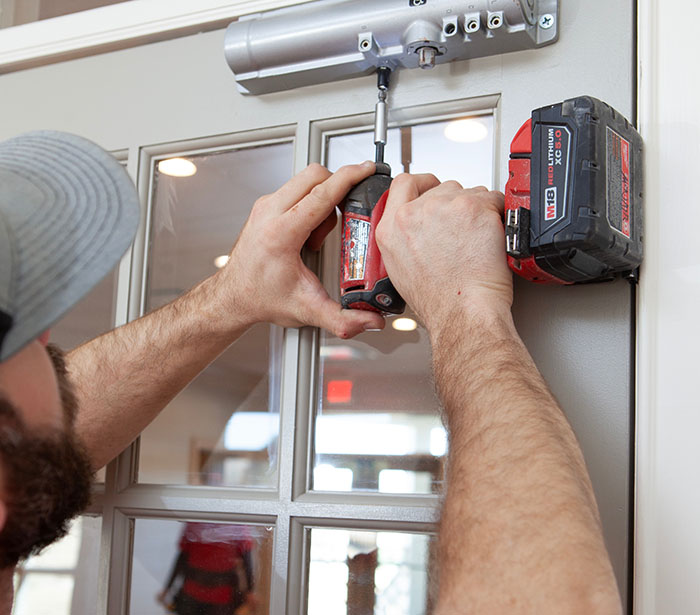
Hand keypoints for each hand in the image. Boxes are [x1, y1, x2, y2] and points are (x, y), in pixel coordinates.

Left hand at [217, 162, 384, 337]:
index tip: (366, 169)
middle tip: (345, 215)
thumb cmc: (262, 298)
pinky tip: (309, 232)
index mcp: (281, 233)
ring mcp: (266, 206)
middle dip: (337, 189)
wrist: (234, 297)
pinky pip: (296, 189)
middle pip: (314, 176)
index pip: (321, 193)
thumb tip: (370, 322)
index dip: (348, 178)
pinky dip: (311, 202)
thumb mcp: (307, 310)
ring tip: (319, 235)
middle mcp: (269, 212)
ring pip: (305, 180)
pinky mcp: (266, 205)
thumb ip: (342, 319)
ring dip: (323, 198)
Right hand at [375, 174, 509, 330]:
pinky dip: (498, 214)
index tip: (431, 188)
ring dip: (476, 210)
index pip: (403, 184)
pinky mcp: (473, 207)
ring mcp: (444, 207)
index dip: (422, 184)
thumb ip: (404, 240)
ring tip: (477, 240)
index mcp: (391, 228)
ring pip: (468, 192)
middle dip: (455, 204)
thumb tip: (419, 230)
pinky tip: (491, 238)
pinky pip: (494, 198)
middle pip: (441, 188)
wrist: (462, 312)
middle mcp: (414, 213)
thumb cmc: (438, 301)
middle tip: (464, 227)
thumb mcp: (400, 271)